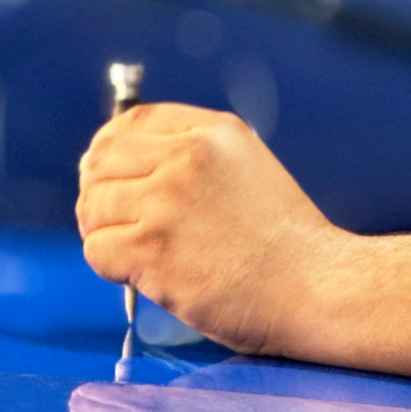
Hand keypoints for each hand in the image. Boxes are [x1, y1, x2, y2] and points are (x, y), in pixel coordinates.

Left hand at [77, 104, 344, 354]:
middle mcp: (188, 158)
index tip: (108, 175)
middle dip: (98, 194)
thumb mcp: (250, 172)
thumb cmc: (288, 246)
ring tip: (138, 255)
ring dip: (105, 234)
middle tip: (114, 223)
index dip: (109, 148)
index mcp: (215, 134)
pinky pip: (97, 250)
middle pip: (100, 162)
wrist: (318, 289)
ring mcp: (168, 202)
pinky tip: (144, 276)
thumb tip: (123, 172)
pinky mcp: (153, 249)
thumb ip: (195, 161)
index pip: (131, 122)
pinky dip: (111, 269)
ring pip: (92, 207)